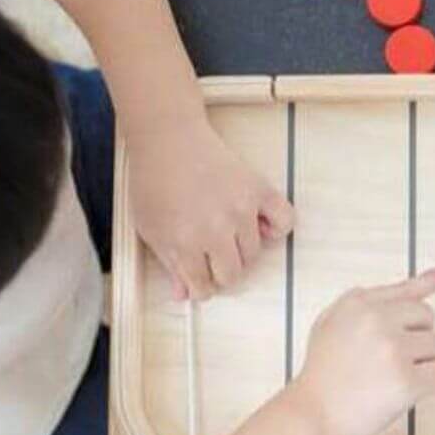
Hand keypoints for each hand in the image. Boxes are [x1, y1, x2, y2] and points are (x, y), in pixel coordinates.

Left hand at [128, 115, 295, 298]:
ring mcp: (241, 210)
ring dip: (241, 250)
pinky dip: (276, 228)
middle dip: (220, 271)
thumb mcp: (150, 228)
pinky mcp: (258, 191)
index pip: (204, 288)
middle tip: (211, 255)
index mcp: (184, 244)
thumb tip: (185, 294)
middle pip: (232, 275)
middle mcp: (216, 231)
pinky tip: (259, 225)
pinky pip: (284, 221)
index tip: (198, 276)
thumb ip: (169, 264)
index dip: (199, 285)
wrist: (169, 139)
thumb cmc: (154, 181)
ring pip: (254, 254)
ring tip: (226, 232)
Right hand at [288, 267, 434, 434]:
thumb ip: (370, 301)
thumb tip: (423, 278)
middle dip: (415, 337)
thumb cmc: (324, 375)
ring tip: (390, 377)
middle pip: (428, 317)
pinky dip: (432, 385)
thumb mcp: (333, 323)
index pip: (405, 290)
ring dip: (423, 363)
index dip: (429, 281)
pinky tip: (406, 392)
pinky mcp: (406, 380)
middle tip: (388, 360)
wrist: (311, 416)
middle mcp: (376, 320)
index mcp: (357, 303)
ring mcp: (392, 349)